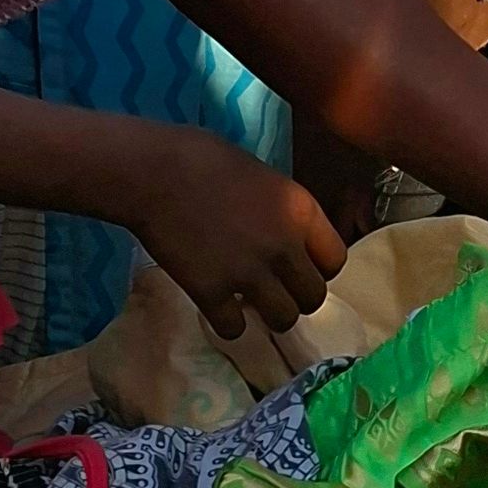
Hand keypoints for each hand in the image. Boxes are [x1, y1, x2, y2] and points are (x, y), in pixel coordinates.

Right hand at [112, 128, 346, 340]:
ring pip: (283, 319)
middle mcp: (284, 247)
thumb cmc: (204, 159)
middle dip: (295, 296)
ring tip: (249, 303)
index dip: (318, 268)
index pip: (335, 261)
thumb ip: (282, 211)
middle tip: (273, 289)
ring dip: (268, 315)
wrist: (153, 172)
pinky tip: (218, 309)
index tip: (297, 267)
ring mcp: (248, 273)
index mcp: (301, 212)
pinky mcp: (212, 293)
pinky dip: (227, 324)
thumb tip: (288, 234)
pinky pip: (234, 329)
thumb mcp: (262, 176)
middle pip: (313, 297)